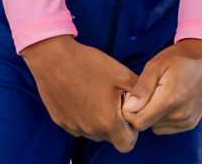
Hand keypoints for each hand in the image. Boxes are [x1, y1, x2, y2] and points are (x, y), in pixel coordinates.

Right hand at [19, 35, 139, 150]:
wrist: (52, 56)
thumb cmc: (87, 63)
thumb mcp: (121, 73)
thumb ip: (139, 91)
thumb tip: (149, 100)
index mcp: (107, 121)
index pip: (127, 144)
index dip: (131, 131)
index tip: (126, 113)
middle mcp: (90, 129)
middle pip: (110, 137)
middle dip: (114, 123)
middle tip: (111, 99)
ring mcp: (73, 126)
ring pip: (93, 132)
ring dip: (97, 119)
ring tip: (95, 94)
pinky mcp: (61, 121)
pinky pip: (78, 126)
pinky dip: (82, 115)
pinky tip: (81, 95)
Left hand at [120, 39, 201, 135]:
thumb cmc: (180, 58)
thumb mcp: (157, 65)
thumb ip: (142, 89)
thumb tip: (128, 108)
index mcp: (170, 99)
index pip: (139, 122)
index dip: (129, 110)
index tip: (132, 95)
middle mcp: (180, 115)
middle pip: (146, 124)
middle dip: (141, 111)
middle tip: (147, 90)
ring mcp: (186, 122)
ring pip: (155, 127)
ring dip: (152, 114)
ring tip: (160, 94)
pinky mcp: (190, 124)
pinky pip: (166, 127)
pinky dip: (162, 117)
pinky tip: (169, 100)